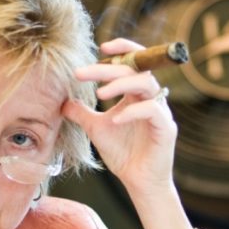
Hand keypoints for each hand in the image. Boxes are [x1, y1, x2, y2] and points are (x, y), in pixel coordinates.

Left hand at [62, 38, 177, 196]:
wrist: (139, 182)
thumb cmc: (123, 154)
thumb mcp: (96, 129)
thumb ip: (81, 113)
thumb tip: (62, 100)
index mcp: (137, 94)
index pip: (135, 62)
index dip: (123, 49)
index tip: (101, 47)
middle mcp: (151, 98)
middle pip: (134, 69)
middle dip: (107, 68)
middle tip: (81, 73)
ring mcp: (160, 112)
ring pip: (146, 84)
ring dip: (121, 84)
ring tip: (99, 94)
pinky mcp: (165, 128)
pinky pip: (152, 111)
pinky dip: (132, 112)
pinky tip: (115, 119)